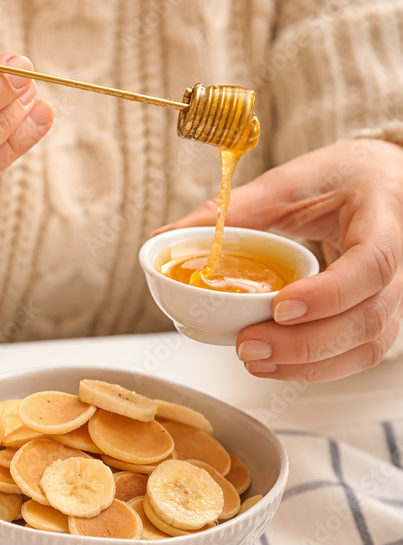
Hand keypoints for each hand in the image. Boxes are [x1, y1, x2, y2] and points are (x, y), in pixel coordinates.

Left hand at [155, 139, 402, 380]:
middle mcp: (402, 260)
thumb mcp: (290, 182)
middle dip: (306, 343)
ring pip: (368, 344)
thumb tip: (165, 236)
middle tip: (249, 345)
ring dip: (309, 363)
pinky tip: (276, 364)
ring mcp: (397, 295)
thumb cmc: (342, 178)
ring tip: (254, 359)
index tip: (281, 306)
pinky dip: (318, 367)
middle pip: (368, 317)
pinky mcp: (381, 316)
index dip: (329, 293)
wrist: (383, 184)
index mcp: (384, 216)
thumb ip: (234, 210)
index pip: (372, 264)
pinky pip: (360, 354)